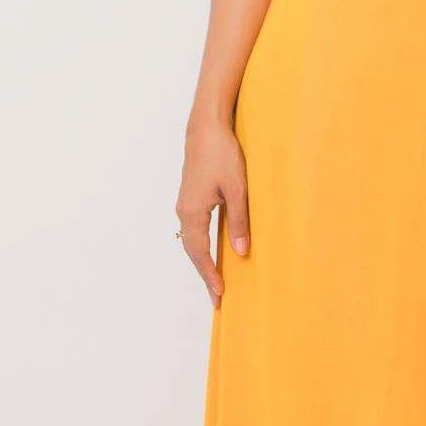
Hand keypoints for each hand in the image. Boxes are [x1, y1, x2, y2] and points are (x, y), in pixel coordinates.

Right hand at [177, 118, 249, 307]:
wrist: (206, 127)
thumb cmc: (222, 154)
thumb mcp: (238, 189)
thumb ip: (239, 221)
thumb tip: (240, 251)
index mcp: (192, 211)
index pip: (199, 253)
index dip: (209, 275)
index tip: (219, 294)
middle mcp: (184, 211)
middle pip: (192, 251)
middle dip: (205, 274)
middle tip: (217, 298)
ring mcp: (185, 204)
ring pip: (192, 240)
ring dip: (203, 261)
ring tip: (215, 280)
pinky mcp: (191, 197)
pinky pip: (194, 229)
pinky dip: (202, 246)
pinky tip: (213, 251)